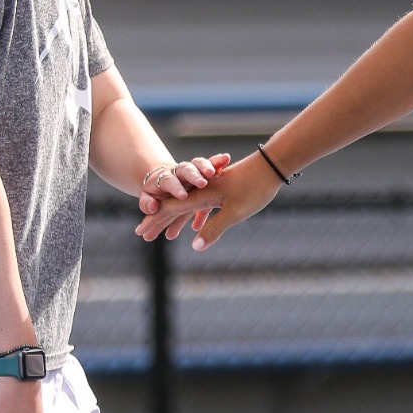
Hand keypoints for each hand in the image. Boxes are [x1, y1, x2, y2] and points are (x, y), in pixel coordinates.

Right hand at [136, 151, 283, 249]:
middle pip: (173, 208)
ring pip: (186, 208)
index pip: (170, 210)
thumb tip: (195, 246)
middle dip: (158, 222)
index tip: (140, 233)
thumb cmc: (255, 189)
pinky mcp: (222, 190)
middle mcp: (202, 190)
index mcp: (200, 195)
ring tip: (167, 236)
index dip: (155, 222)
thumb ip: (214, 228)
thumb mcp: (235, 212)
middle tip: (143, 235)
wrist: (271, 166)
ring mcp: (212, 189)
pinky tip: (196, 228)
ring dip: (175, 221)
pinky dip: (194, 217)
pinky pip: (201, 206)